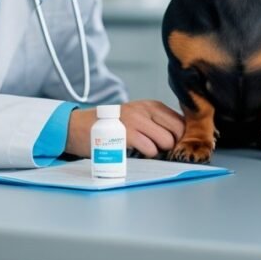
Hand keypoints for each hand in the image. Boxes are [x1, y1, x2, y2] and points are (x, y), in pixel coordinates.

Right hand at [65, 100, 184, 157]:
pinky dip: (147, 154)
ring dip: (159, 150)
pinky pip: (150, 149)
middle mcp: (145, 109)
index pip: (181, 120)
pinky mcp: (126, 134)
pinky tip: (137, 152)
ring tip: (146, 149)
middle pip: (178, 131)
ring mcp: (136, 120)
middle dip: (173, 144)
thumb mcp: (137, 116)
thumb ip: (157, 123)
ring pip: (166, 140)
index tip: (174, 144)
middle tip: (161, 149)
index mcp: (151, 105)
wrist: (79, 127)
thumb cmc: (111, 125)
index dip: (181, 136)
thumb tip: (179, 138)